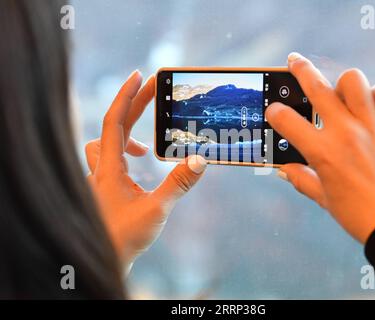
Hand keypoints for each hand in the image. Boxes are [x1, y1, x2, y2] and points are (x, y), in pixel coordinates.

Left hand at [85, 70, 205, 265]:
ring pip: (104, 145)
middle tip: (152, 91)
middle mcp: (100, 169)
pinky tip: (139, 168)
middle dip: (133, 106)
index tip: (139, 76)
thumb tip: (200, 160)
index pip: (114, 122)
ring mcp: (100, 179)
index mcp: (109, 169)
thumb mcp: (157, 209)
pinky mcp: (104, 188)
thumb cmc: (123, 238)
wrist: (105, 259)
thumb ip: (179, 184)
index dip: (126, 96)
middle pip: (113, 127)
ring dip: (126, 137)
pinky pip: (110, 160)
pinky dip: (124, 155)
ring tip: (146, 148)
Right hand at [266, 53, 374, 242]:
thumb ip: (300, 179)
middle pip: (317, 87)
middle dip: (300, 69)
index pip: (286, 121)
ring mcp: (374, 126)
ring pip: (354, 80)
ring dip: (344, 84)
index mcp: (323, 153)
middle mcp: (346, 133)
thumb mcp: (323, 198)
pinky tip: (374, 105)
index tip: (274, 112)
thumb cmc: (359, 214)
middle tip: (294, 61)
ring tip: (343, 95)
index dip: (275, 113)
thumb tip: (282, 168)